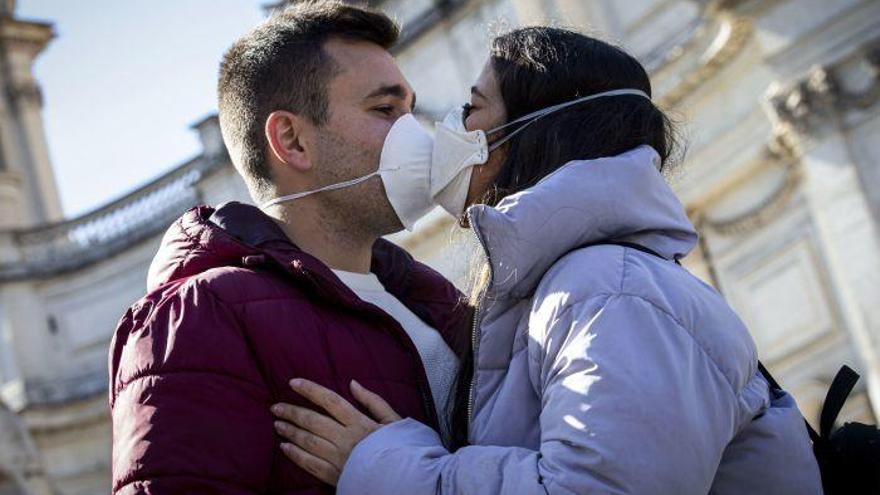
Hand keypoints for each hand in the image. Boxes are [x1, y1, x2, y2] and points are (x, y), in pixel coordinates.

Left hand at [271, 378, 401, 485]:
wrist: (405, 480)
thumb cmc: (401, 448)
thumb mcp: (393, 420)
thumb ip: (373, 401)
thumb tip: (353, 383)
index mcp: (359, 422)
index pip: (329, 401)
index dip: (310, 390)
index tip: (292, 382)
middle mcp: (345, 439)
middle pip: (313, 421)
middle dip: (292, 412)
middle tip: (276, 407)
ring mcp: (338, 458)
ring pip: (308, 442)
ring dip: (290, 432)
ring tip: (278, 424)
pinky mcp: (335, 476)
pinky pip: (310, 464)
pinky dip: (295, 455)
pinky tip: (285, 448)